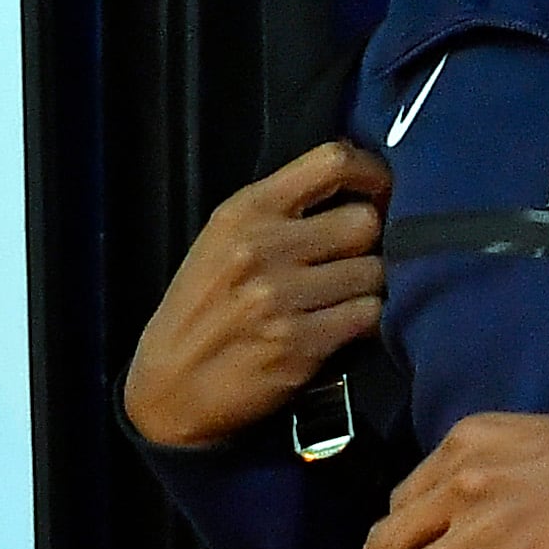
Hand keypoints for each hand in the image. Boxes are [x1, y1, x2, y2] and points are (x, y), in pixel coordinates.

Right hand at [125, 140, 391, 449]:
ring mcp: (280, 296)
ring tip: (343, 297)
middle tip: (357, 259)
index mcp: (246, 210)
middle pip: (365, 222)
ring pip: (375, 271)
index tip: (381, 191)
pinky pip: (369, 315)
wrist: (167, 388)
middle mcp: (262, 247)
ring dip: (369, 286)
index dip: (372, 172)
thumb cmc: (204, 307)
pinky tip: (342, 325)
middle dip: (373, 242)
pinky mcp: (300, 342)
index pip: (332, 160)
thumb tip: (367, 187)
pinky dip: (366, 320)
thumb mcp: (226, 239)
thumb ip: (287, 210)